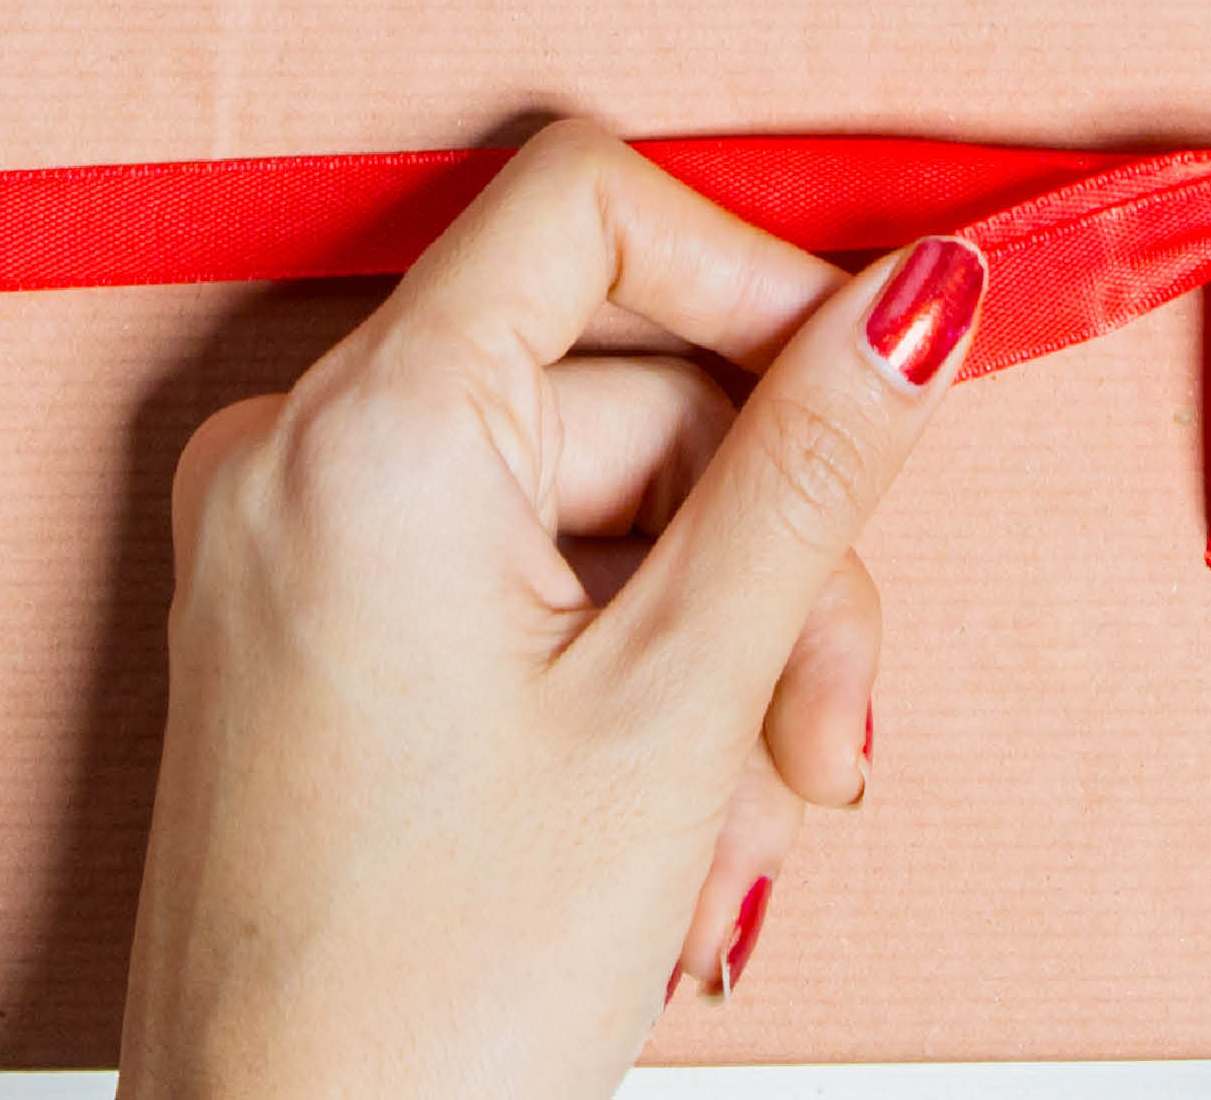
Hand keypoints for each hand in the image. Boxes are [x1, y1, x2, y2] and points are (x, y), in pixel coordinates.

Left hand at [116, 119, 990, 1099]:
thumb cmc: (424, 1003)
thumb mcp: (680, 700)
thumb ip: (811, 468)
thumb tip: (916, 301)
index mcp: (365, 430)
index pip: (588, 208)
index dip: (754, 283)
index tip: (866, 383)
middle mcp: (299, 457)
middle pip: (619, 388)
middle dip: (761, 549)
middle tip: (825, 713)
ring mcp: (293, 548)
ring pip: (590, 507)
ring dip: (711, 648)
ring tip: (745, 815)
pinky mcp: (311, 633)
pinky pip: (514, 583)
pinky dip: (621, 681)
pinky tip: (675, 824)